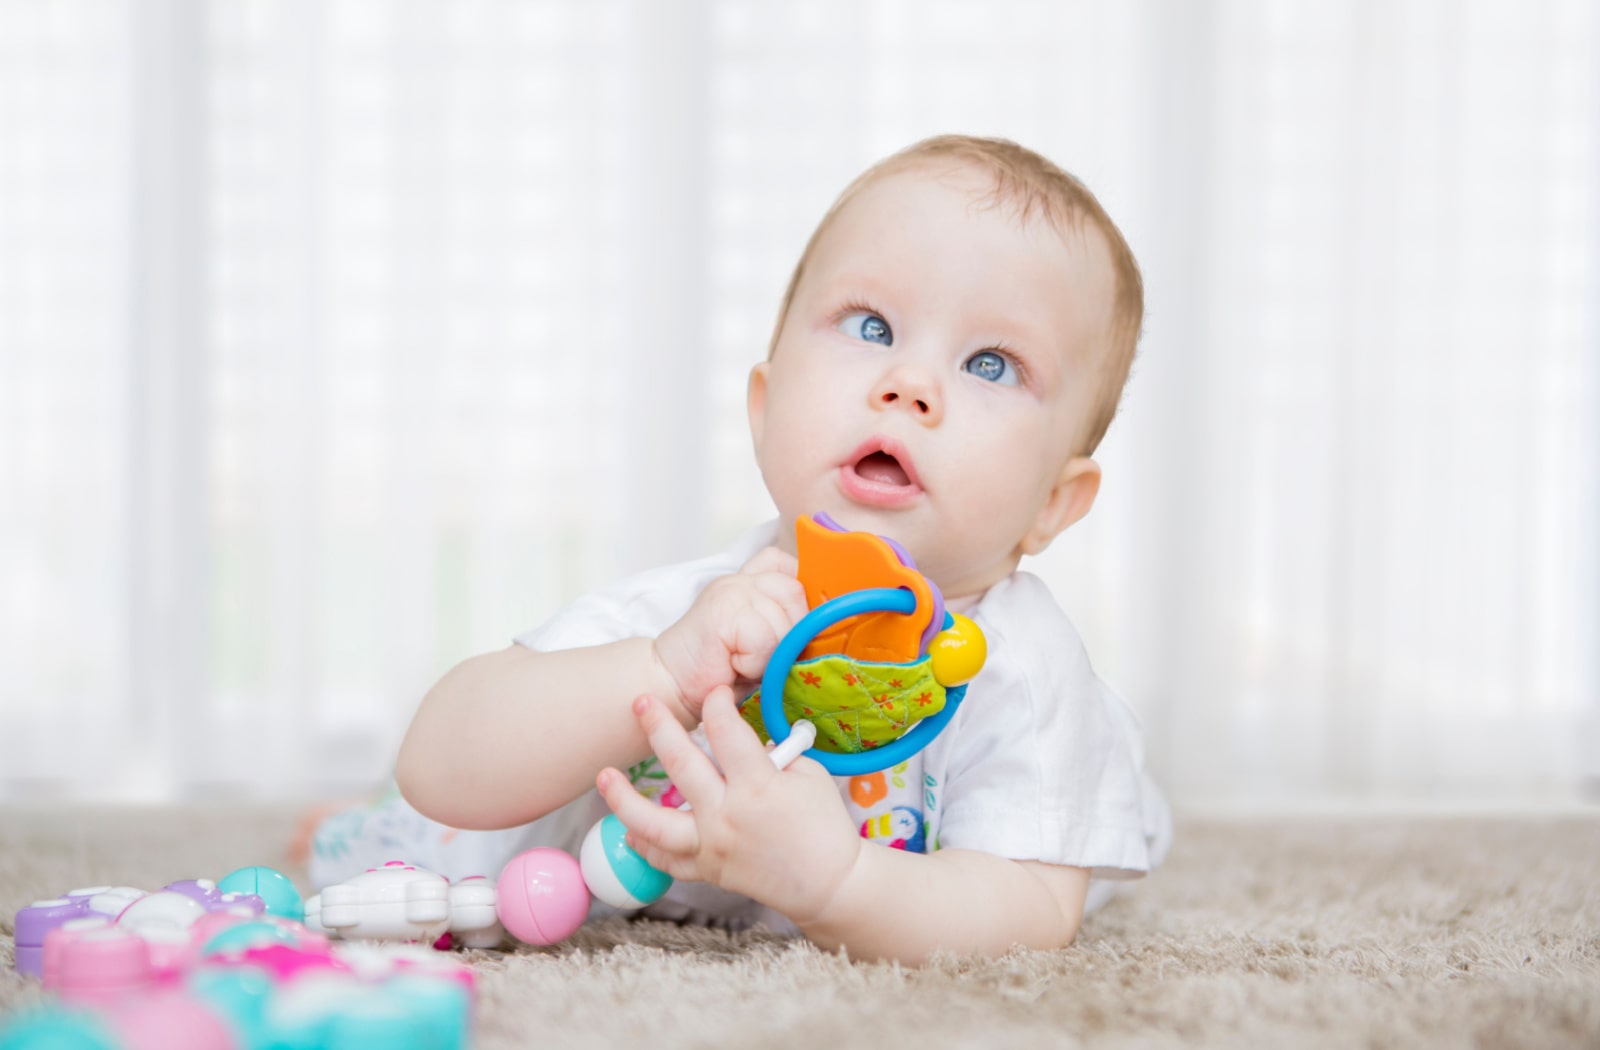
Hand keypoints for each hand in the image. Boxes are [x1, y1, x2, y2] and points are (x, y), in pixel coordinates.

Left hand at [595, 686, 863, 925]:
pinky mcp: (707, 869)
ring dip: (623, 797)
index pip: (725, 731)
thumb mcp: (809, 775)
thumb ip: (773, 754)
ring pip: (654, 823)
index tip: (713, 694)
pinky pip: (666, 860)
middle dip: (658, 726)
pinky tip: (627, 830)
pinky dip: (644, 847)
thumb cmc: (824, 826)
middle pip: (681, 763)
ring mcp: (712, 845)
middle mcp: (727, 815)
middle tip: (642, 702)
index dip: (717, 705)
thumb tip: (744, 737)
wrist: (828, 883)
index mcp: (758, 785)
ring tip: (603, 776)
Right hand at [651, 546, 807, 721]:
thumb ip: (786, 626)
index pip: (792, 565)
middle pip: (798, 595)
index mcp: (751, 581)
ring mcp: (733, 591)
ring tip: (744, 663)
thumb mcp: (760, 643)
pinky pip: (766, 639)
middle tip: (761, 656)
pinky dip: (756, 663)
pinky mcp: (724, 610)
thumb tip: (828, 632)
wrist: (669, 683)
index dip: (803, 593)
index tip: (795, 625)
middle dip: (790, 634)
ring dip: (771, 655)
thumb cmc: (717, 671)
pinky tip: (734, 665)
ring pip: (785, 622)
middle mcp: (743, 580)